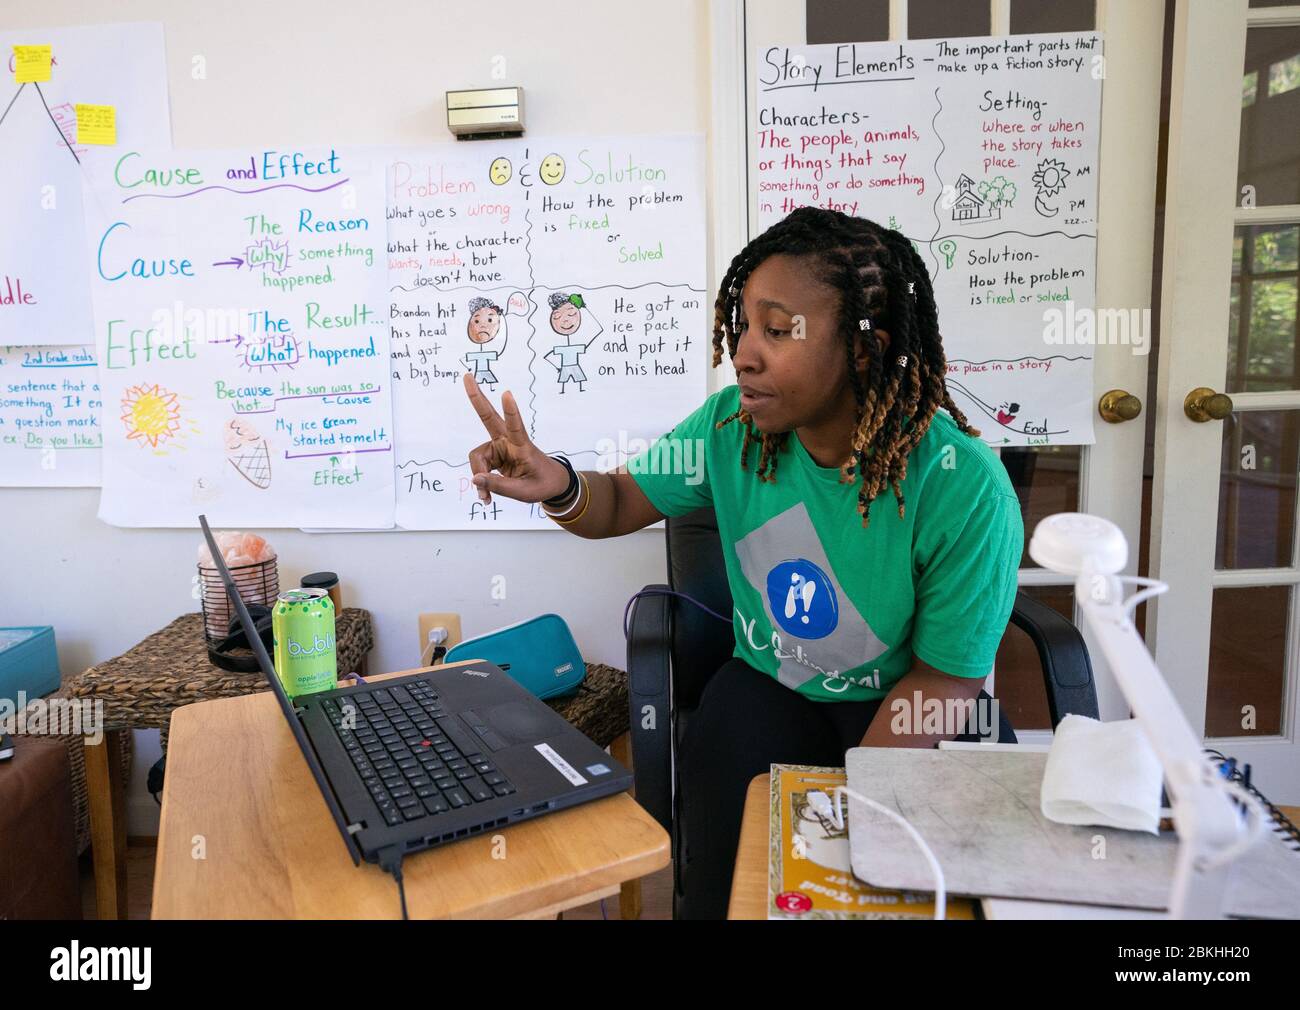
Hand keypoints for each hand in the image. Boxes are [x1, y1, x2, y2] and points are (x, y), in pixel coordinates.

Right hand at [463, 372, 570, 503]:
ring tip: (486, 498)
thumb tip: (474, 479)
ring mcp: (499, 447)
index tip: (507, 394)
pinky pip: (479, 468)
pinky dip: (481, 482)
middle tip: (467, 376)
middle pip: (488, 417)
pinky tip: (486, 497)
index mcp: (523, 446)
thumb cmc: (541, 484)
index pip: (516, 427)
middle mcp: (508, 442)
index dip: (511, 411)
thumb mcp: (523, 492)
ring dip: (479, 477)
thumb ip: (499, 486)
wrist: (550, 484)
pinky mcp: (494, 455)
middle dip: (477, 398)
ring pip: (477, 458)